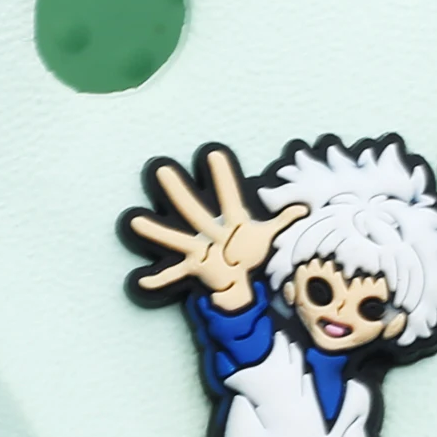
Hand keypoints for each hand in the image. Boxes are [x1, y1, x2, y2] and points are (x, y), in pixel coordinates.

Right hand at [128, 149, 307, 311]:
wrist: (237, 280)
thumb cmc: (247, 253)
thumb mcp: (268, 236)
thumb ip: (283, 220)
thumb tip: (302, 206)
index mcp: (230, 222)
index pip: (228, 195)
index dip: (223, 177)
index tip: (214, 155)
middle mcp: (210, 231)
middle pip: (193, 209)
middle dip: (179, 191)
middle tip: (162, 169)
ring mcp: (198, 249)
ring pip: (175, 237)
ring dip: (156, 231)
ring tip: (134, 221)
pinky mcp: (193, 268)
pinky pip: (173, 275)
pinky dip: (158, 279)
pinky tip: (143, 281)